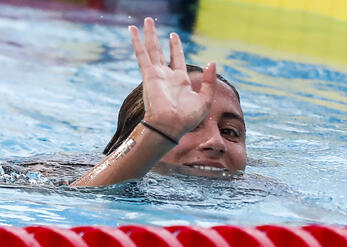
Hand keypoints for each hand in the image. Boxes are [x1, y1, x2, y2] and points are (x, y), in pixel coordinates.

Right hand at [129, 17, 216, 140]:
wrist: (171, 126)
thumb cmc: (188, 118)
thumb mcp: (205, 99)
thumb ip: (209, 81)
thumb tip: (213, 62)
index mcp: (180, 82)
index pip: (176, 59)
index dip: (175, 47)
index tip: (173, 35)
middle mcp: (166, 76)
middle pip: (160, 51)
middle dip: (158, 37)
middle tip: (152, 23)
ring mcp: (157, 75)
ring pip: (151, 50)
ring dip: (148, 35)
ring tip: (146, 20)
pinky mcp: (149, 75)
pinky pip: (142, 54)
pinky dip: (137, 42)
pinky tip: (133, 29)